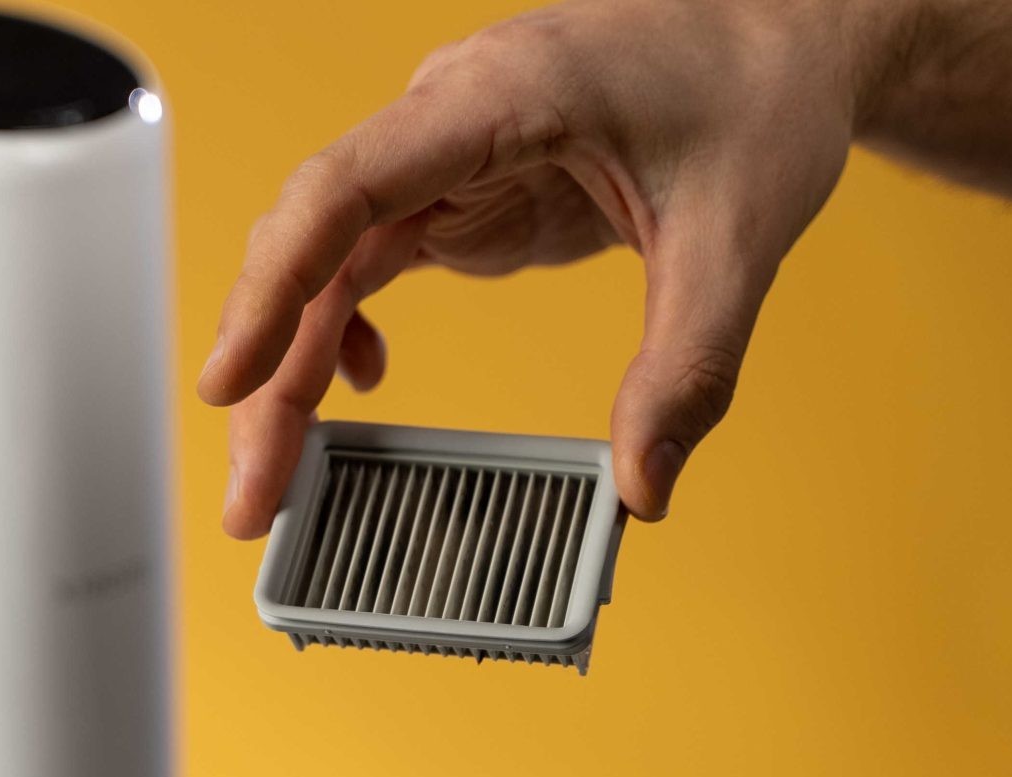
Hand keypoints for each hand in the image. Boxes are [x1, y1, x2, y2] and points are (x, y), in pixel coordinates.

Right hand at [198, 0, 881, 535]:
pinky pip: (367, 262)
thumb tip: (642, 487)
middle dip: (269, 373)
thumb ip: (689, 367)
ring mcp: (444, 156)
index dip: (274, 287)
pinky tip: (363, 386)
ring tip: (276, 480)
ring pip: (327, 265)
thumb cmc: (753, 93)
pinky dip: (347, 331)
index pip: (345, 186)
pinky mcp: (462, 192)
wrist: (783, 37)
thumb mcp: (739, 238)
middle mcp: (446, 121)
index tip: (229, 381)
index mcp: (499, 98)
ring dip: (293, 372)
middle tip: (253, 496)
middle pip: (313, 246)